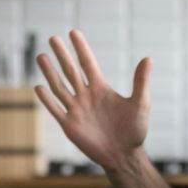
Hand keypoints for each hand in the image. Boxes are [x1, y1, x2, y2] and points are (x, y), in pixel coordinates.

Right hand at [35, 30, 151, 170]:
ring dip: (50, 72)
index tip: (73, 32)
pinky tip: (39, 87)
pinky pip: (56, 110)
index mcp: (101, 88)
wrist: (124, 155)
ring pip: (60, 87)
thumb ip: (140, 81)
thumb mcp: (140, 103)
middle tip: (53, 38)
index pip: (88, 63)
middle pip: (70, 71)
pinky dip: (47, 99)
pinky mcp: (70, 125)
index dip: (81, 48)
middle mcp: (86, 96)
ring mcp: (76, 110)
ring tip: (41, 56)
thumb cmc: (134, 130)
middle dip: (62, 55)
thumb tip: (148, 58)